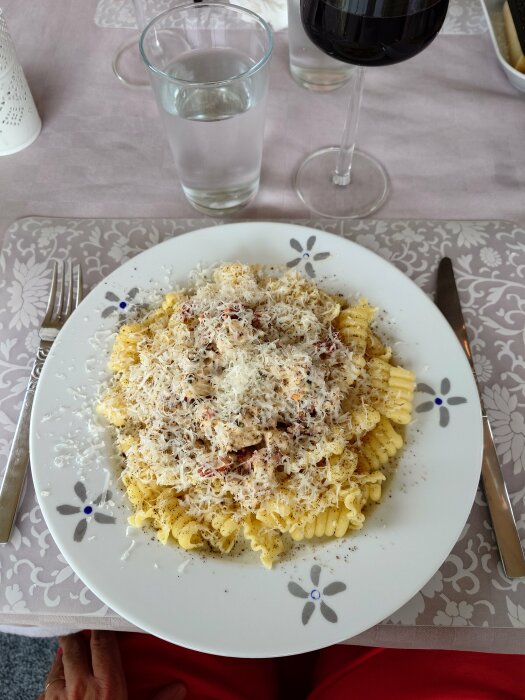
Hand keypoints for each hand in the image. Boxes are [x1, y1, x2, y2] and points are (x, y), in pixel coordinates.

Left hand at [38, 630, 185, 699]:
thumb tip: (179, 688)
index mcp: (107, 685)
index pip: (101, 642)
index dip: (101, 628)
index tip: (103, 622)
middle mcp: (80, 686)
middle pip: (74, 646)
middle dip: (78, 635)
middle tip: (82, 628)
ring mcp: (58, 696)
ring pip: (57, 663)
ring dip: (64, 656)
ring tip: (70, 652)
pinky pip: (46, 686)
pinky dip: (52, 680)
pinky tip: (58, 681)